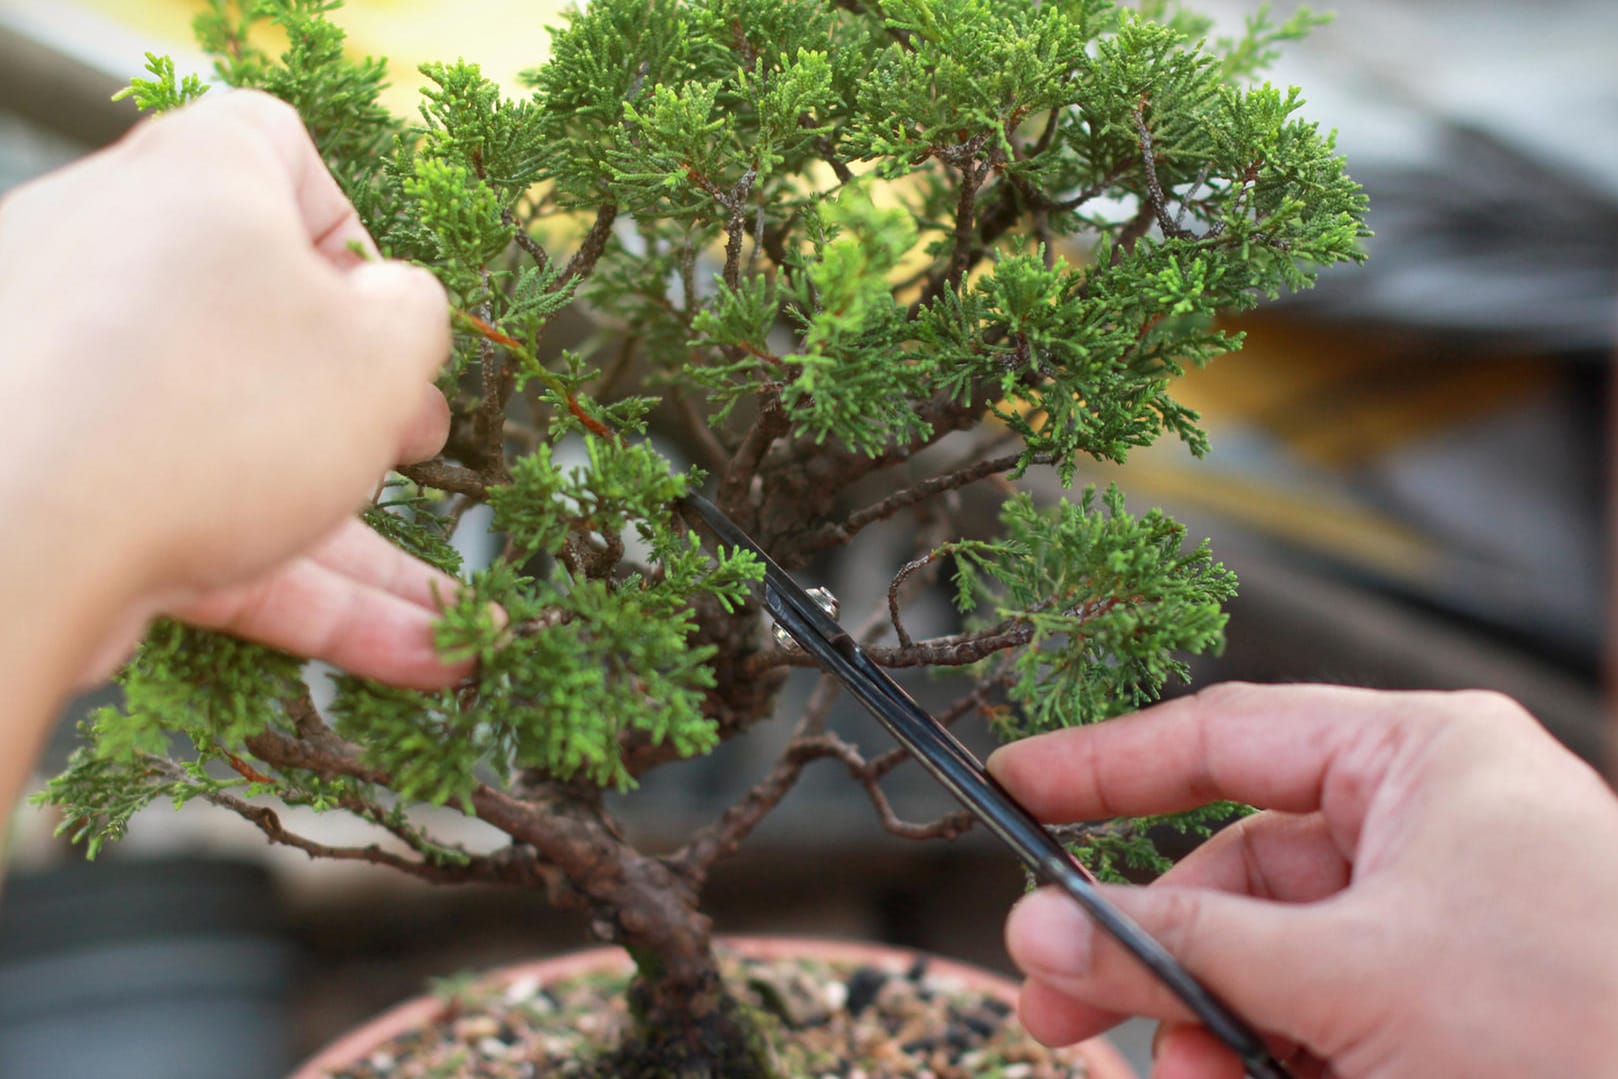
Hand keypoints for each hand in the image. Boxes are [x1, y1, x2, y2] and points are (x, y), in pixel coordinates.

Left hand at [0, 90, 465, 688]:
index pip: (279, 150)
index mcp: (196, 184)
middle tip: (420, 455)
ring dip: (360, 549)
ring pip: (243, 453)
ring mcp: (76, 378)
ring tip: (450, 628)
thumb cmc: (219, 405)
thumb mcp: (383, 348)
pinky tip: (410, 660)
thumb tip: (397, 307)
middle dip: (368, 411)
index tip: (387, 312)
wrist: (12, 540)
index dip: (352, 228)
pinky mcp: (56, 485)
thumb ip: (417, 314)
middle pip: (267, 327)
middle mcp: (121, 262)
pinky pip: (199, 523)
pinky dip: (297, 587)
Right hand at [988, 683, 1617, 1077]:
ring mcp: (1436, 920)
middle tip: (1056, 1005)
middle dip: (1154, 953)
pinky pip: (1319, 1017)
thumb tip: (1044, 924)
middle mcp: (1422, 825)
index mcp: (1417, 761)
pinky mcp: (1445, 1004)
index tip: (1013, 789)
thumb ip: (1186, 949)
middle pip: (1233, 873)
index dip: (1106, 766)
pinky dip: (1276, 1058)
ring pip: (1269, 962)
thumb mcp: (1354, 974)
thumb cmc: (1580, 1020)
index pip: (1222, 738)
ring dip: (1214, 1029)